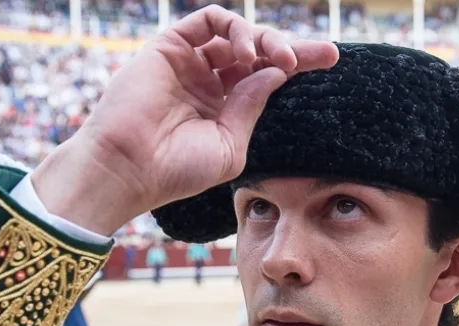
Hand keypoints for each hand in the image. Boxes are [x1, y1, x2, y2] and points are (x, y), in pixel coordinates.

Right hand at [32, 6, 338, 235]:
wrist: (128, 169)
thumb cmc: (175, 170)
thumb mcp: (230, 145)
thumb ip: (251, 106)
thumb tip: (276, 71)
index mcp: (221, 108)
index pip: (264, 77)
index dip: (296, 64)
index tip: (330, 58)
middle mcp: (206, 82)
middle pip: (256, 52)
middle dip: (292, 47)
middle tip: (323, 54)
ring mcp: (187, 63)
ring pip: (234, 34)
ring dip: (265, 40)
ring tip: (281, 58)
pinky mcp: (168, 47)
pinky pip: (206, 22)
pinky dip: (234, 29)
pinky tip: (247, 52)